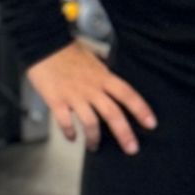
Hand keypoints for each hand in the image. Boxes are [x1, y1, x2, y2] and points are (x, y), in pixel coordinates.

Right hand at [26, 41, 156, 153]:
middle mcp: (91, 88)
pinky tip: (72, 138)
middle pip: (113, 113)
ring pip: (90, 122)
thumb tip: (111, 75)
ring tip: (94, 146)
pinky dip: (69, 132)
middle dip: (124, 133)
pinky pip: (65, 122)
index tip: (151, 124)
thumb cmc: (67, 51)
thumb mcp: (93, 58)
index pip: (128, 94)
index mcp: (103, 77)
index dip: (141, 109)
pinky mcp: (56, 100)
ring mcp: (74, 95)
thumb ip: (103, 71)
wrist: (43, 45)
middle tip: (132, 149)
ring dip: (94, 138)